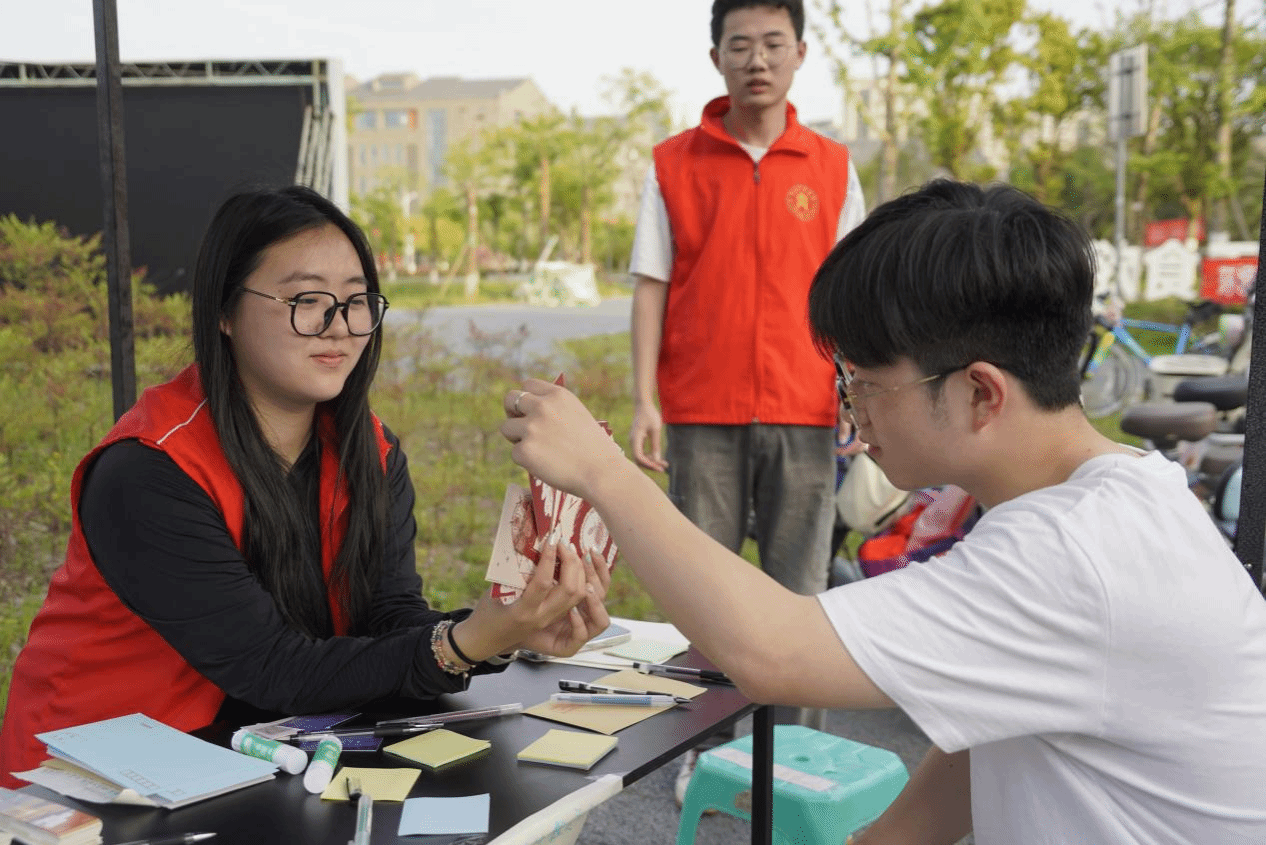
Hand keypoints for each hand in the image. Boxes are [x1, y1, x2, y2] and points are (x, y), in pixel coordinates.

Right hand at [458, 538, 609, 659]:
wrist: (486, 639)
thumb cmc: (487, 613)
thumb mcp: (496, 591)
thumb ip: (516, 573)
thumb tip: (532, 545)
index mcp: (522, 611)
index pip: (543, 582)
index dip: (549, 559)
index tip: (550, 540)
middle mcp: (541, 617)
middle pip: (570, 590)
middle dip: (571, 562)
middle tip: (564, 543)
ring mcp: (550, 620)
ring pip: (579, 596)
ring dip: (581, 571)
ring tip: (573, 552)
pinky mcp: (556, 619)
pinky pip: (577, 601)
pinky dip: (582, 582)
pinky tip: (578, 567)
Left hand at [501, 379, 626, 500]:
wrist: (601, 472)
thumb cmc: (594, 448)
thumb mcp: (577, 414)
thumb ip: (555, 408)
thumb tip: (529, 410)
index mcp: (557, 395)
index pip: (528, 385)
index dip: (526, 399)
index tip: (529, 411)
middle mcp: (542, 406)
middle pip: (510, 399)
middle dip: (511, 412)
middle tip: (520, 427)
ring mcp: (531, 428)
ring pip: (506, 427)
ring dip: (516, 438)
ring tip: (538, 450)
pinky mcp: (524, 450)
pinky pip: (514, 453)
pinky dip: (525, 461)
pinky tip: (545, 465)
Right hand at [631, 402, 667, 471]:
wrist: (643, 404)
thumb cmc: (650, 415)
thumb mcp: (655, 430)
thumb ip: (656, 445)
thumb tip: (657, 460)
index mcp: (635, 439)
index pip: (639, 457)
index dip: (649, 464)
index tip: (660, 467)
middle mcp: (632, 441)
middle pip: (639, 460)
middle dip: (651, 465)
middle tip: (664, 468)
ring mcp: (634, 441)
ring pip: (640, 457)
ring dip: (650, 462)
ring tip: (663, 464)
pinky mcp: (637, 440)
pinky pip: (641, 452)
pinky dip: (648, 456)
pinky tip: (657, 458)